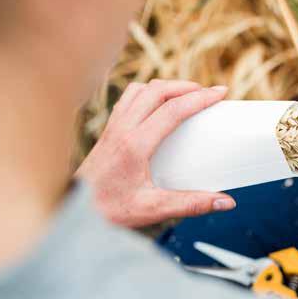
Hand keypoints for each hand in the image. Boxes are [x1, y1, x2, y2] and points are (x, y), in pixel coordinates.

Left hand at [76, 80, 235, 227]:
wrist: (72, 212)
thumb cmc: (108, 211)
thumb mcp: (153, 210)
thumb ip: (191, 204)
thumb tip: (226, 203)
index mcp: (135, 145)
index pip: (172, 110)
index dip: (200, 98)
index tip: (219, 93)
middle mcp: (122, 129)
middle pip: (157, 91)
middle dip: (187, 86)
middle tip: (208, 92)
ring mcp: (112, 127)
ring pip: (141, 90)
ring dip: (167, 86)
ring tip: (186, 94)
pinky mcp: (108, 130)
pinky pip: (129, 98)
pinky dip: (148, 92)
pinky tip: (158, 104)